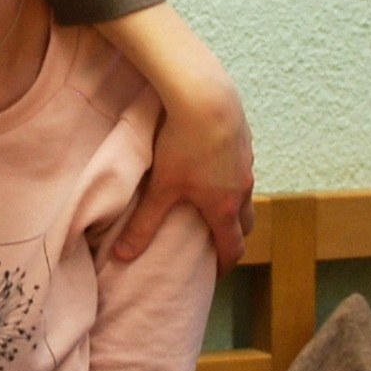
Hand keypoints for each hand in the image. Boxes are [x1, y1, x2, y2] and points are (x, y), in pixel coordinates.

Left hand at [97, 5, 253, 266]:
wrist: (205, 96)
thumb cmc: (183, 144)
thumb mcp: (161, 188)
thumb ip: (143, 224)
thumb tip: (123, 256)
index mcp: (224, 207)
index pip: (234, 246)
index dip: (226, 265)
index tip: (216, 274)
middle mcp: (242, 188)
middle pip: (247, 222)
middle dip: (235, 236)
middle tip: (217, 243)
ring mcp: (247, 162)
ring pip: (246, 193)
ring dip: (234, 204)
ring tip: (213, 204)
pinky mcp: (244, 138)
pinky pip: (241, 166)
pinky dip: (231, 176)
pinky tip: (213, 164)